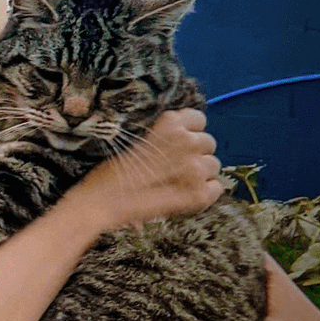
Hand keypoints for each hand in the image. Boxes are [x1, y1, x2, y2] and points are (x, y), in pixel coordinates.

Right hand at [77, 108, 221, 229]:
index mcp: (170, 123)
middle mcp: (188, 142)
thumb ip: (162, 135)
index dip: (188, 131)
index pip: (198, 119)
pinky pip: (217, 188)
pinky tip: (184, 196)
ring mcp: (196, 169)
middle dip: (195, 153)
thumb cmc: (111, 171)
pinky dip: (204, 192)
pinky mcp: (200, 195)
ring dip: (200, 173)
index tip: (177, 143)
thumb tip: (184, 138)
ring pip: (213, 166)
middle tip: (174, 166)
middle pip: (208, 143)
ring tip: (177, 182)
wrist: (102, 202)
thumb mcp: (134, 138)